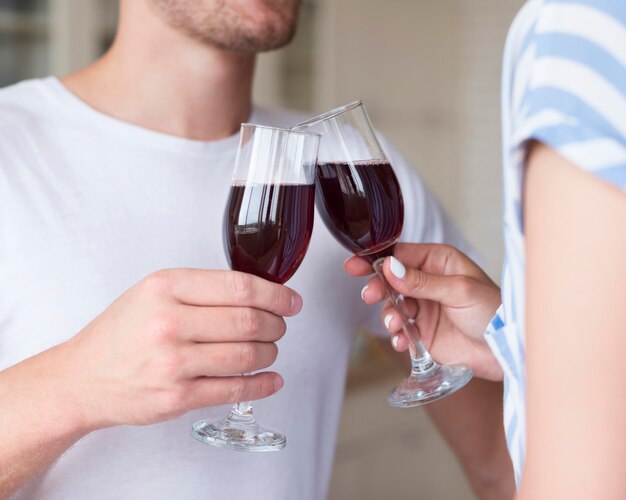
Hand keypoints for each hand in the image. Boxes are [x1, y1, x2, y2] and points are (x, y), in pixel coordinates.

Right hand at [60, 269, 300, 429]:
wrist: (83, 378)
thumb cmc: (121, 332)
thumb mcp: (152, 291)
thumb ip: (201, 288)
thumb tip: (258, 292)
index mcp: (165, 288)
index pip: (239, 287)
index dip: (276, 294)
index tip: (291, 301)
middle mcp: (168, 323)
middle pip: (248, 321)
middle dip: (276, 325)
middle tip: (280, 326)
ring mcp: (172, 363)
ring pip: (246, 356)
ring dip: (270, 353)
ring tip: (270, 349)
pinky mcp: (176, 398)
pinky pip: (234, 390)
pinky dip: (262, 385)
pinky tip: (271, 379)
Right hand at [345, 243, 502, 379]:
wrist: (506, 352)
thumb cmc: (493, 312)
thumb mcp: (459, 291)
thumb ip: (422, 281)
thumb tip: (391, 268)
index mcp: (439, 263)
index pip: (401, 255)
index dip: (377, 259)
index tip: (356, 265)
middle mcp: (429, 283)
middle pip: (390, 280)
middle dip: (378, 288)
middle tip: (370, 296)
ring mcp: (424, 308)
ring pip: (392, 306)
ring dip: (389, 314)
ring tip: (396, 324)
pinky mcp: (423, 333)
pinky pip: (401, 331)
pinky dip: (397, 336)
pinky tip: (402, 341)